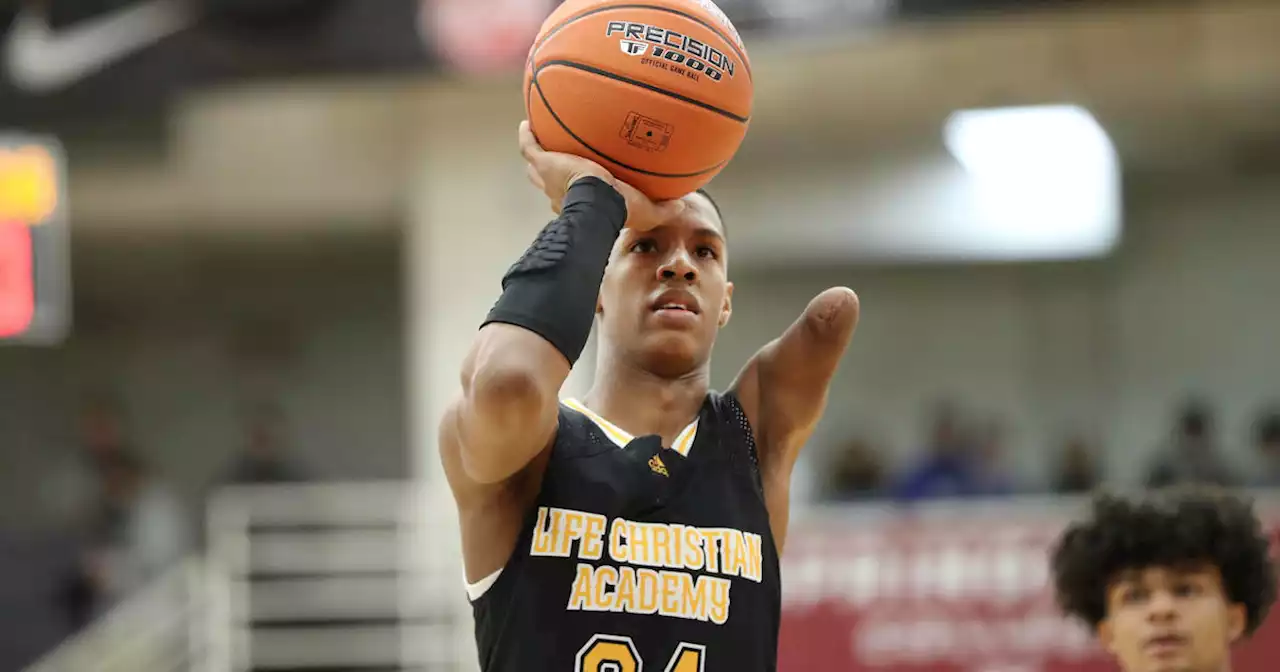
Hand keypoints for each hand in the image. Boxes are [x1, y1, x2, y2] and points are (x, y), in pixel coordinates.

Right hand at [519, 121, 684, 231]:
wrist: (597, 202)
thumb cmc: (619, 210)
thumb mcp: (647, 211)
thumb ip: (664, 208)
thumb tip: (683, 203)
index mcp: (579, 204)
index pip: (574, 199)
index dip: (575, 192)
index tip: (581, 182)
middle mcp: (559, 193)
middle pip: (547, 183)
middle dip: (549, 174)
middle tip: (555, 159)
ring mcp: (548, 177)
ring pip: (535, 166)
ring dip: (537, 153)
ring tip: (537, 137)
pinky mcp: (544, 162)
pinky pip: (529, 145)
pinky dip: (526, 134)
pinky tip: (527, 122)